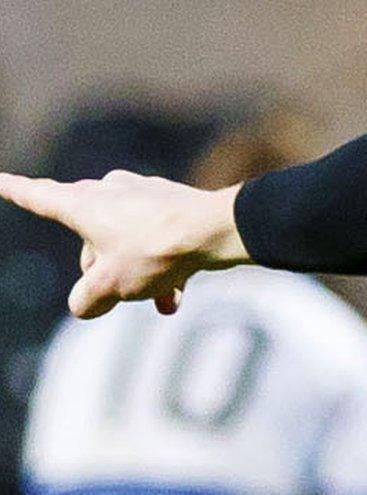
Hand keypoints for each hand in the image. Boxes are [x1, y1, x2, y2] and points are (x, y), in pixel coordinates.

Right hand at [0, 171, 247, 317]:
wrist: (219, 230)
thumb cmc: (156, 250)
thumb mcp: (108, 285)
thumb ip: (85, 299)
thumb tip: (87, 304)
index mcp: (83, 204)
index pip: (38, 196)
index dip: (14, 190)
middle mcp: (109, 192)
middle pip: (91, 244)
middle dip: (108, 275)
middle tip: (129, 294)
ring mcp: (143, 196)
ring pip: (128, 248)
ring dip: (140, 279)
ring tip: (163, 301)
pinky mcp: (172, 205)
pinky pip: (155, 243)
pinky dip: (161, 269)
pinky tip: (178, 295)